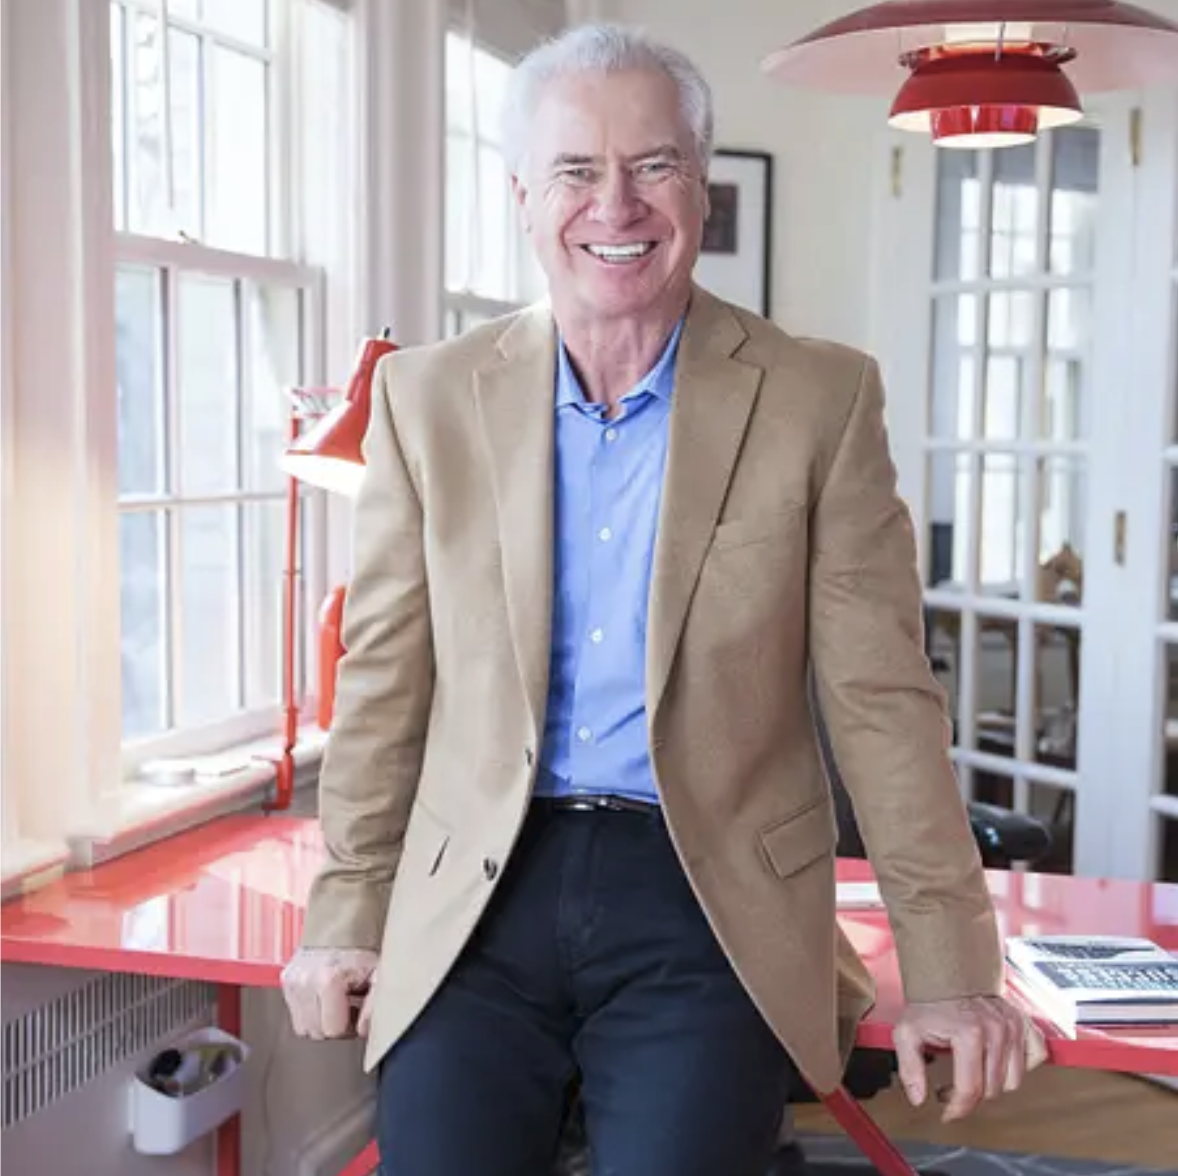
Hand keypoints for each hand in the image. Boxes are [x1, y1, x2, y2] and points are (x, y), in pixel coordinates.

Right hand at [280, 947, 378, 1039]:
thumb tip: (363, 1030)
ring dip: (320, 1018)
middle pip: (316, 1032)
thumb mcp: (379, 973)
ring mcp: (292, 980)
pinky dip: (310, 1008)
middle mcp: (304, 982)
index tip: (357, 1010)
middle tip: (349, 1004)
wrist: (346, 917)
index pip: (332, 1031)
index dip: (349, 1026)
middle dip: (334, 1023)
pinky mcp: (287, 978)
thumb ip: (374, 1004)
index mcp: (327, 981)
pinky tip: (325, 992)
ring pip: (302, 1025)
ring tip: (336, 998)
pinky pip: (296, 1011)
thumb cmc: (364, 944)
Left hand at [893, 996, 1048, 1121]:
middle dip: (971, 1096)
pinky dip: (1021, 1067)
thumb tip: (918, 1099)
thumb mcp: (907, 1032)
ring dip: (994, 1084)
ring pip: (1013, 1081)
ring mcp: (1013, 1027)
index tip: (946, 1112)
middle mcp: (996, 1031)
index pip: (970, 1090)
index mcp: (969, 1033)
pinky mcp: (1024, 1023)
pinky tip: (1000, 1063)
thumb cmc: (929, 1003)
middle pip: (992, 1089)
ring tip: (973, 1075)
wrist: (946, 973)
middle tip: (952, 1087)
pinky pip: (1036, 1057)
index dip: (957, 1108)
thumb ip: (909, 1067)